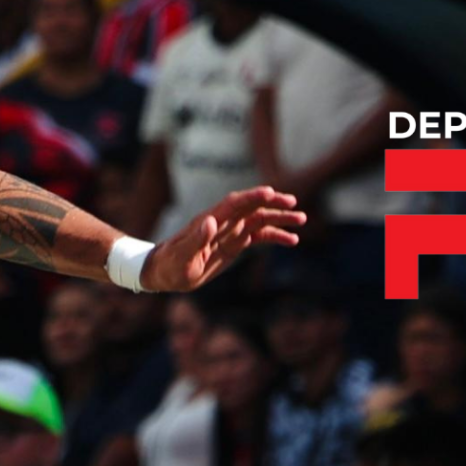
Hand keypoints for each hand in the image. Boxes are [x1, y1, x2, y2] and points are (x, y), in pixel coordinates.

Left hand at [140, 187, 306, 291]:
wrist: (164, 273)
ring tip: (301, 220)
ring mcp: (230, 232)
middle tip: (293, 204)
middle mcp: (223, 223)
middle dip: (272, 204)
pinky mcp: (234, 243)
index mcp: (209, 221)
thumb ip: (197, 239)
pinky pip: (258, 236)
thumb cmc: (170, 265)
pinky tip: (292, 240)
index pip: (234, 204)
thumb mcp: (182, 256)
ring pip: (259, 220)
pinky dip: (274, 236)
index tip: (270, 192)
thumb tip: (211, 221)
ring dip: (279, 219)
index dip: (251, 197)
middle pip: (251, 208)